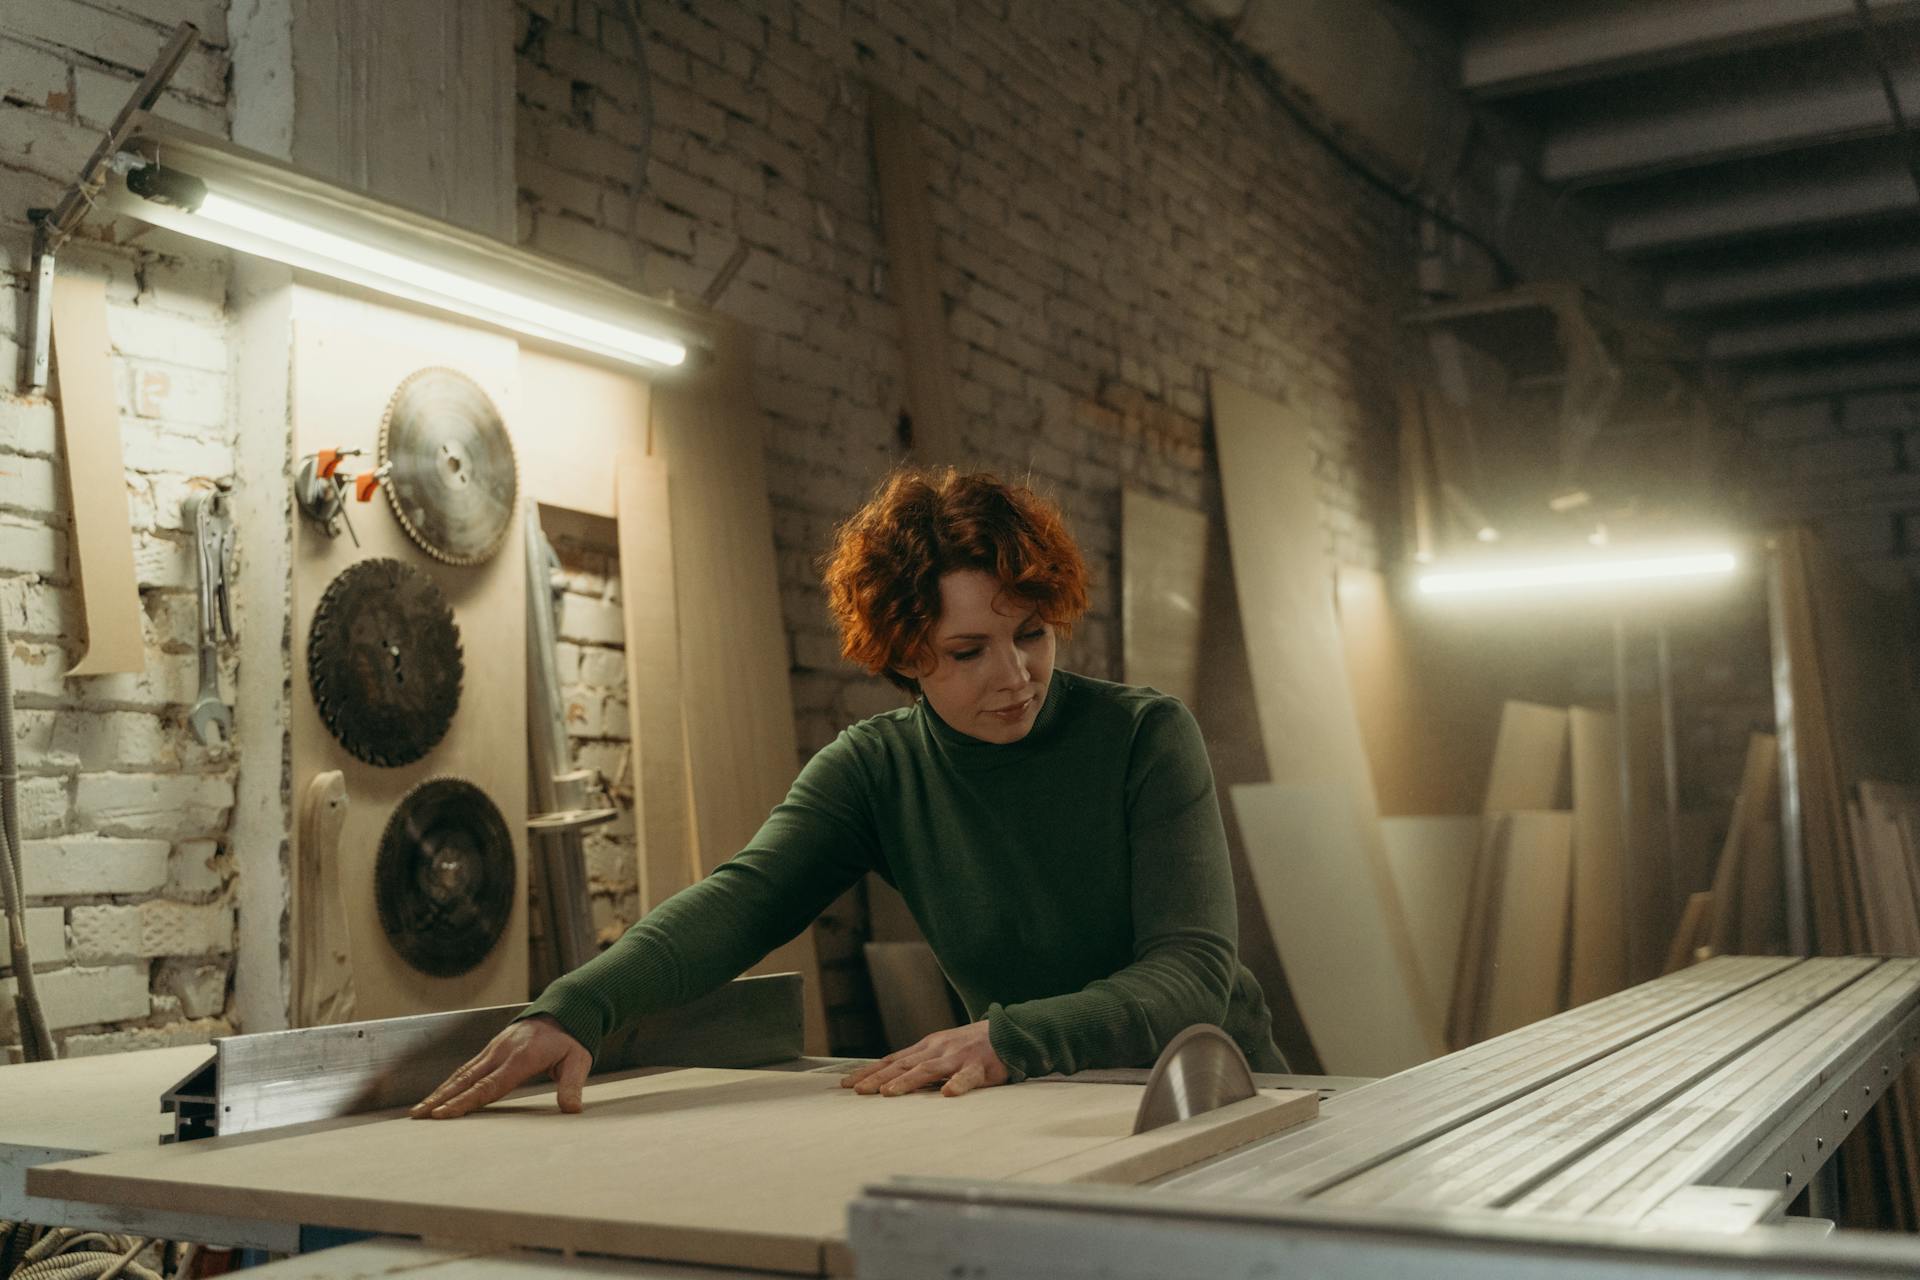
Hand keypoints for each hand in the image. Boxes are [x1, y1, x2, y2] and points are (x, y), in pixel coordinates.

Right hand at [410, 1015, 591, 1118]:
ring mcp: (494, 1049)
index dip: (464, 1101)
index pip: (488, 1085)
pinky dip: (450, 1083)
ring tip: (419, 1110)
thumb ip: (572, 1086)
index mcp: (520, 1058)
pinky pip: (467, 1068)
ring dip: (439, 1092)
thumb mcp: (578, 1061)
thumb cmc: (571, 1039)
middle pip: (466, 1079)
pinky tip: (438, 1095)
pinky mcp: (491, 1049)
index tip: (442, 1114)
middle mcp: (501, 1053)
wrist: (565, 1010)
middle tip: (418, 1115)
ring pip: (462, 1073)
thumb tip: (572, 1110)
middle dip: (441, 1098)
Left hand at [840, 1020, 1008, 1096]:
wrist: (1008, 1032)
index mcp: (927, 1047)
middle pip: (903, 1065)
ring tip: (889, 1093)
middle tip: (858, 1090)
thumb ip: (921, 1064)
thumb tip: (891, 1080)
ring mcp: (958, 1057)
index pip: (892, 1060)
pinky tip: (947, 1094)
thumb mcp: (942, 1050)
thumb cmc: (971, 1047)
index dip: (870, 1071)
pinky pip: (967, 1077)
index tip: (848, 1084)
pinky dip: (957, 1085)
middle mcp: (937, 1050)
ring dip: (907, 1082)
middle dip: (879, 1078)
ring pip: (928, 1070)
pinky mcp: (980, 1066)